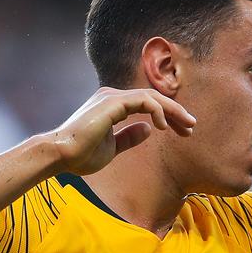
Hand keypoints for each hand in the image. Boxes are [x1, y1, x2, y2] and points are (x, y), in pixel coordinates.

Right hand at [47, 87, 195, 174]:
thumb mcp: (112, 148)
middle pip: (153, 98)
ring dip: (172, 110)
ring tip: (187, 125)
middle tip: (192, 126)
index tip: (183, 130)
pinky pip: (143, 100)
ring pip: (152, 96)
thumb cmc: (80, 155)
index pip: (147, 104)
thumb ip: (129, 137)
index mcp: (112, 106)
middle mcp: (112, 97)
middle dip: (175, 112)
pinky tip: (163, 126)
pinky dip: (158, 111)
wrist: (60, 156)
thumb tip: (148, 129)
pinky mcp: (112, 102)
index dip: (167, 116)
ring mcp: (112, 97)